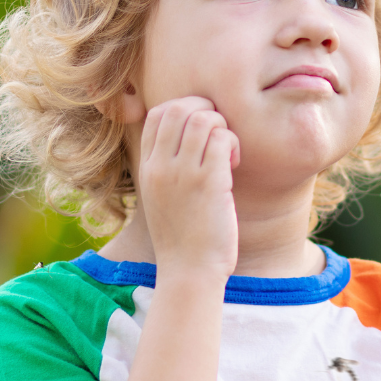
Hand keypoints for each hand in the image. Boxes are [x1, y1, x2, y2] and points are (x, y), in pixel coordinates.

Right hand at [138, 97, 238, 279]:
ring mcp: (184, 174)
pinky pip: (223, 139)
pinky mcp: (210, 183)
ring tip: (226, 154)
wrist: (188, 272)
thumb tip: (187, 141)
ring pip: (203, 118)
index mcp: (147, 168)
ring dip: (222, 128)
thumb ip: (166, 168)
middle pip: (178, 108)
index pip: (157, 114)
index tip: (200, 134)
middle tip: (218, 137)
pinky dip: (233, 143)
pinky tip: (233, 165)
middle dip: (205, 111)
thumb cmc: (182, 238)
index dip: (184, 111)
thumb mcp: (161, 198)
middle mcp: (161, 167)